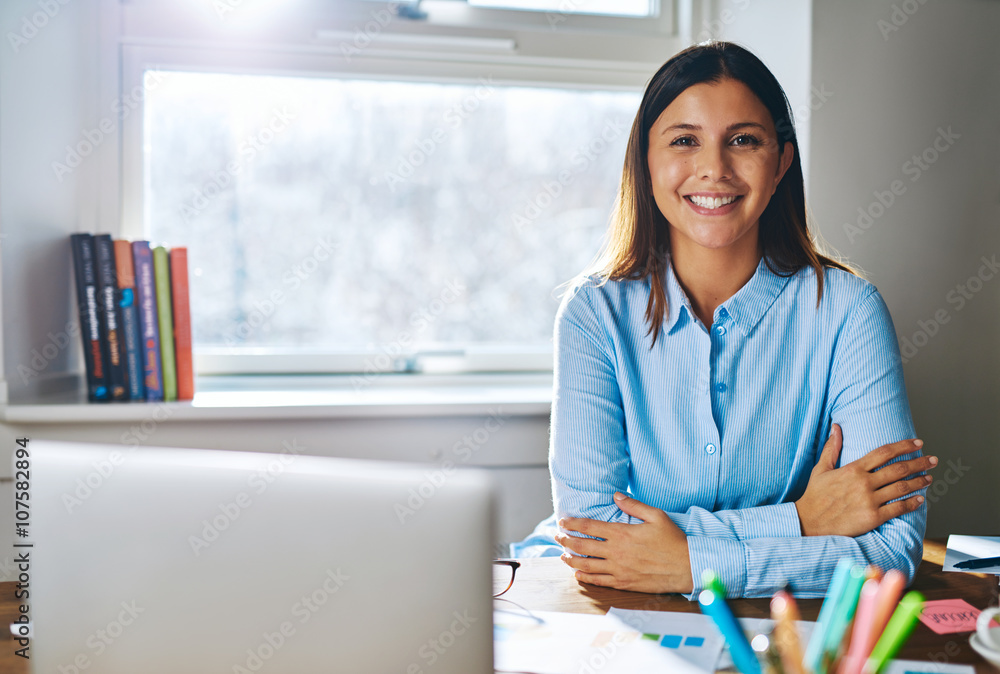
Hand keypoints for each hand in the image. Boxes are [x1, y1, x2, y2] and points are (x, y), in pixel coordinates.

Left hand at [554, 492, 693, 593]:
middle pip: (582, 546)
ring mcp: (618, 569)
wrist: (686, 567)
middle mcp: (616, 552)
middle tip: (557, 537)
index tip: (563, 521)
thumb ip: (634, 504)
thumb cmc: (673, 540)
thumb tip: (616, 495)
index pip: (589, 526)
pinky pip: (599, 581)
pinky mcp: (624, 583)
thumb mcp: (656, 515)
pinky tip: (578, 574)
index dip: (573, 523)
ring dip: (571, 559)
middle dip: (566, 540)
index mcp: (622, 533)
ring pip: (586, 565)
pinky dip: (585, 577)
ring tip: (562, 555)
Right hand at [795, 424, 935, 536]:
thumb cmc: (814, 495)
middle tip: (932, 460)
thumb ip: (832, 448)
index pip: (884, 452)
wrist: (809, 522)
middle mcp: (863, 483)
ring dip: (919, 482)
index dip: (904, 446)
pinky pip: (898, 508)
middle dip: (919, 463)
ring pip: (901, 488)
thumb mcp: (821, 469)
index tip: (918, 443)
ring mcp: (869, 501)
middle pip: (898, 469)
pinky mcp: (872, 517)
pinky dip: (912, 503)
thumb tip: (836, 427)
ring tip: (929, 478)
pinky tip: (920, 499)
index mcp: (853, 469)